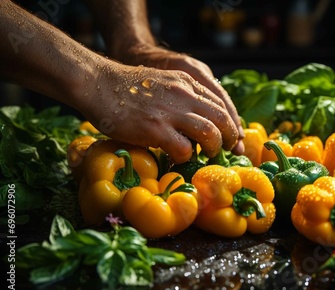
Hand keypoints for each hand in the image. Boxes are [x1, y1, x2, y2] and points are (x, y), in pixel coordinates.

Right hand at [79, 61, 239, 162]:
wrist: (98, 83)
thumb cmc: (127, 87)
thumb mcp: (164, 82)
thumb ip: (183, 96)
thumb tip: (198, 119)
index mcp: (188, 82)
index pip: (222, 103)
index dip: (231, 123)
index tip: (231, 137)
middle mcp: (184, 95)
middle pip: (223, 119)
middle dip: (229, 138)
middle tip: (225, 149)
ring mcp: (171, 112)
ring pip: (211, 134)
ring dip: (212, 148)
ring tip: (206, 155)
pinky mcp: (156, 129)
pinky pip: (184, 149)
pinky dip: (186, 157)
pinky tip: (178, 157)